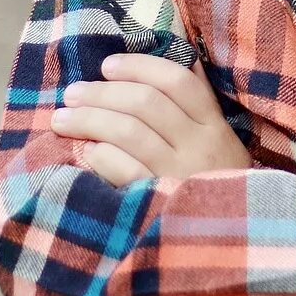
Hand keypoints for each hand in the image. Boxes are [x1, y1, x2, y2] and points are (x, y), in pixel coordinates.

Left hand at [51, 52, 251, 186]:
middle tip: (72, 92)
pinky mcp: (159, 200)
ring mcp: (178, 174)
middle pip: (145, 103)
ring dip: (89, 119)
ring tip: (62, 118)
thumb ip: (199, 101)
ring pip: (128, 132)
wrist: (234, 243)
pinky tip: (87, 152)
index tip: (107, 65)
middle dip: (102, 92)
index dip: (139, 67)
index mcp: (214, 125)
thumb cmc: (217, 183)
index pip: (177, 81)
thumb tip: (181, 53)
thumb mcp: (221, 142)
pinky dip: (100, 156)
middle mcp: (199, 146)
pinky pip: (122, 169)